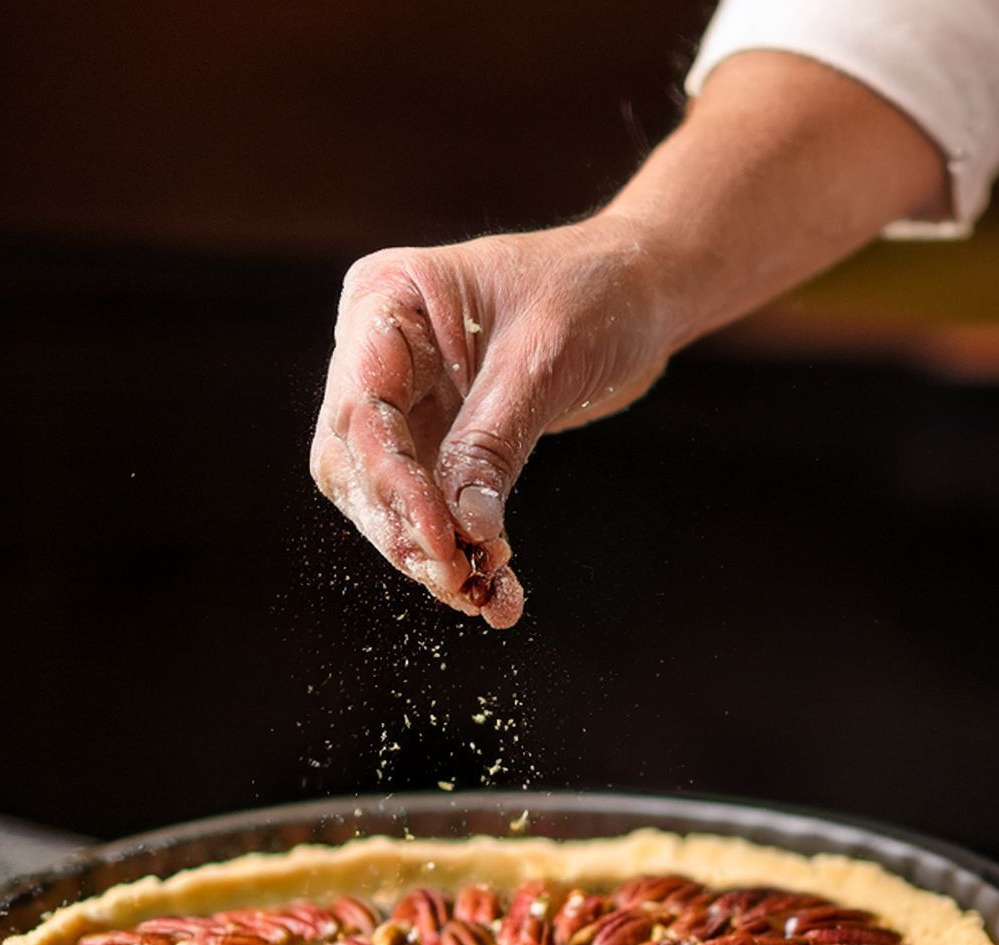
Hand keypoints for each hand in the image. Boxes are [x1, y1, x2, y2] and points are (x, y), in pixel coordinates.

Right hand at [309, 218, 674, 626]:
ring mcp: (406, 400)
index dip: (394, 485)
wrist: (642, 292)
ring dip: (430, 555)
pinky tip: (497, 594)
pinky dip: (463, 554)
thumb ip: (491, 443)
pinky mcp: (440, 442)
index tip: (442, 542)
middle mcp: (379, 352)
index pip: (362, 409)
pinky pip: (434, 510)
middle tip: (457, 580)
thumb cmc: (594, 293)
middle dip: (404, 530)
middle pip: (356, 464)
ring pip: (386, 500)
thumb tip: (465, 532)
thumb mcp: (542, 362)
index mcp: (387, 300)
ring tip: (482, 597)